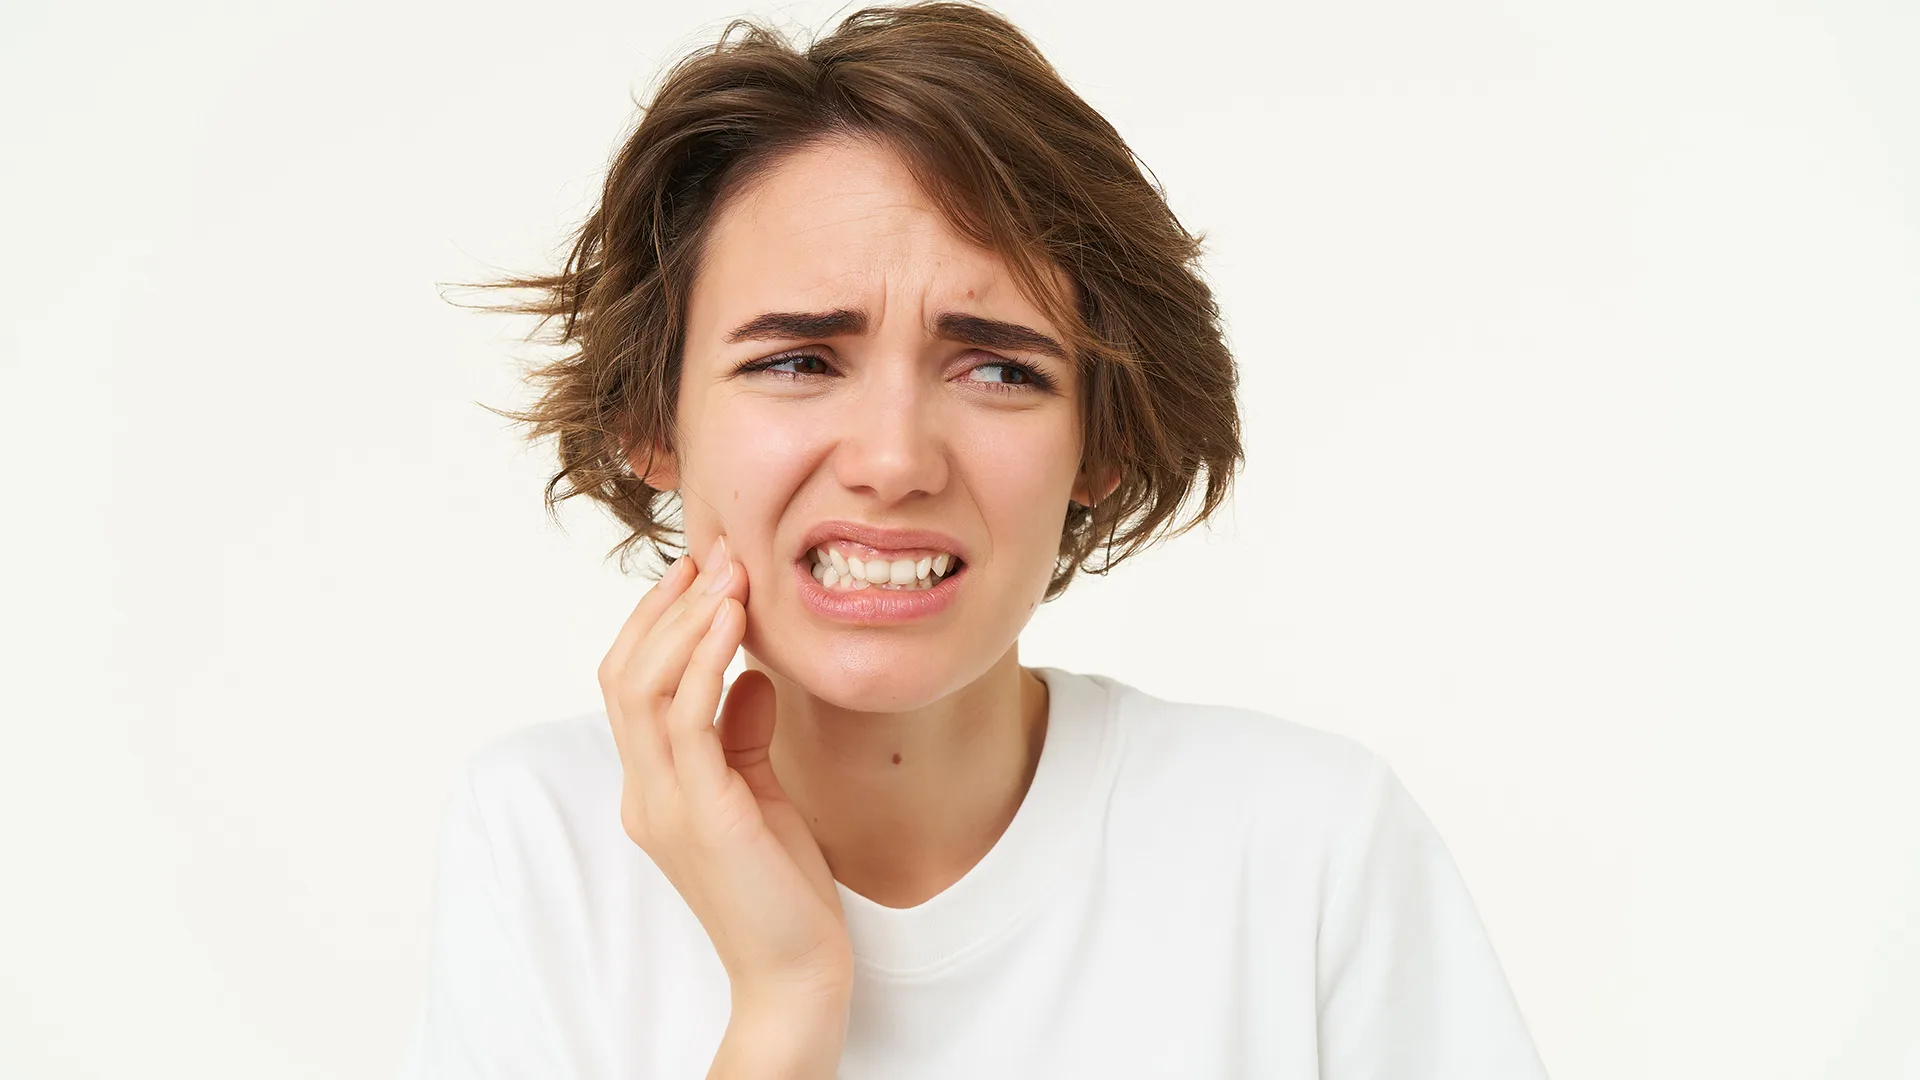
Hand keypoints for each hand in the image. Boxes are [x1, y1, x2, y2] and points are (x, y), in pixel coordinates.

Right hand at [598, 535, 853, 1007]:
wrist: (797, 970)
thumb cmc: (784, 887)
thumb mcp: (759, 793)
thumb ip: (744, 735)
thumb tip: (754, 676)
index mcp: (652, 788)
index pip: (629, 686)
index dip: (656, 622)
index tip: (700, 571)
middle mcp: (644, 792)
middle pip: (622, 675)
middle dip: (663, 607)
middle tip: (709, 554)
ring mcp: (665, 804)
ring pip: (643, 688)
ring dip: (685, 621)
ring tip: (726, 572)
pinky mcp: (702, 815)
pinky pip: (686, 719)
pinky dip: (704, 661)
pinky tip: (734, 622)